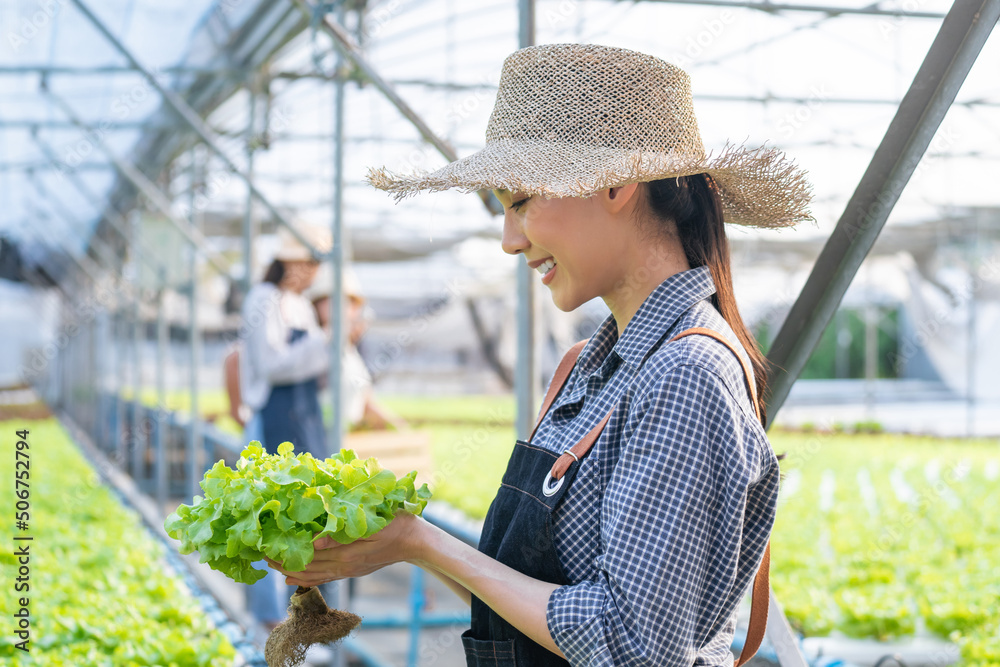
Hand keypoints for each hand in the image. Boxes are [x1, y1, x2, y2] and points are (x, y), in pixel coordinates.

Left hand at [264, 512, 421, 586]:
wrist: (414, 541)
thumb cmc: (395, 523)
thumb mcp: (371, 523)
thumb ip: (342, 533)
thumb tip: (314, 541)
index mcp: (348, 553)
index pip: (310, 556)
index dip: (288, 552)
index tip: (269, 546)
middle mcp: (346, 565)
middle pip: (308, 567)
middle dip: (284, 562)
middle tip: (262, 555)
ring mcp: (349, 570)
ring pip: (314, 576)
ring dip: (292, 572)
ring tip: (273, 567)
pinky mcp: (352, 570)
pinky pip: (325, 578)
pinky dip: (307, 579)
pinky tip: (294, 579)